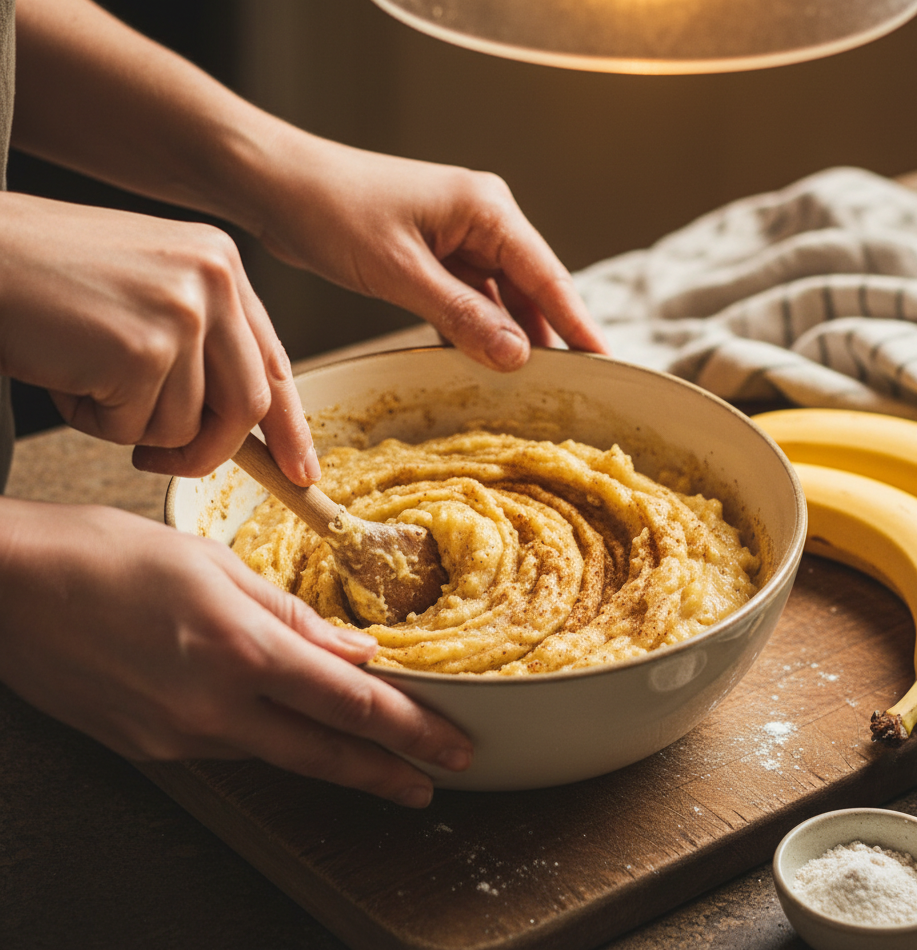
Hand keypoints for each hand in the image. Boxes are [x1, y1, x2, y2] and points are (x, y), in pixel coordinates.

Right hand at [0, 193, 316, 482]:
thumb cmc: (45, 275)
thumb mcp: (147, 288)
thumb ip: (201, 338)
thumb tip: (242, 417)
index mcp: (220, 263)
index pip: (272, 361)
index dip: (288, 425)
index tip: (300, 470)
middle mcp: (214, 281)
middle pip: (247, 404)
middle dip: (208, 451)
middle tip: (160, 463)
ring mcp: (183, 314)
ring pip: (186, 425)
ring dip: (129, 425)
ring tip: (83, 375)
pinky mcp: (143, 350)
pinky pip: (136, 429)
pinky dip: (94, 422)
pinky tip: (65, 376)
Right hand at [0, 499, 471, 806]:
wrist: (8, 588)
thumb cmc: (109, 555)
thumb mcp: (214, 565)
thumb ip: (291, 614)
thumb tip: (354, 650)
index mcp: (241, 649)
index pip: (350, 703)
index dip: (410, 729)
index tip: (450, 746)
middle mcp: (213, 707)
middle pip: (325, 753)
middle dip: (388, 772)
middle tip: (435, 783)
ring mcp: (177, 737)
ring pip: (279, 755)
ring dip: (335, 760)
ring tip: (378, 763)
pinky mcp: (149, 747)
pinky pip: (230, 750)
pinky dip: (273, 744)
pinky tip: (292, 734)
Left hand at [245, 133, 608, 370]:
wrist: (277, 185)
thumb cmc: (333, 212)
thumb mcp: (400, 272)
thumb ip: (461, 315)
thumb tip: (518, 355)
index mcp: (485, 209)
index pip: (546, 275)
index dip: (578, 322)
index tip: (605, 362)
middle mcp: (480, 219)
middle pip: (529, 287)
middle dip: (547, 335)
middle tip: (569, 387)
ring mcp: (456, 237)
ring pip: (498, 297)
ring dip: (507, 336)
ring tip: (529, 384)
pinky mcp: (431, 254)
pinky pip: (466, 298)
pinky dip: (473, 328)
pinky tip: (479, 361)